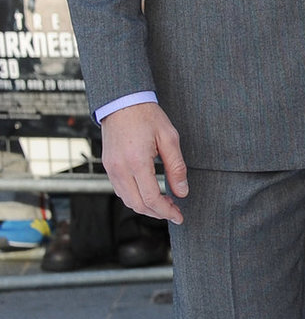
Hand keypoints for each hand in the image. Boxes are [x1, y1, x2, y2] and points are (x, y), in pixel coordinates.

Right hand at [100, 101, 188, 223]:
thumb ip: (176, 167)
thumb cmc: (148, 117)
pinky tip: (149, 194)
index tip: (179, 216)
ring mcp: (111, 169)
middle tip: (174, 212)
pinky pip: (120, 190)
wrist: (122, 102)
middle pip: (137, 204)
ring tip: (164, 204)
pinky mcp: (108, 166)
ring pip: (127, 200)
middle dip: (157, 213)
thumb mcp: (169, 138)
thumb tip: (182, 191)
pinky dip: (135, 198)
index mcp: (137, 162)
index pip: (151, 198)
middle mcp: (120, 169)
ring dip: (145, 207)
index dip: (167, 211)